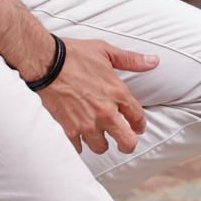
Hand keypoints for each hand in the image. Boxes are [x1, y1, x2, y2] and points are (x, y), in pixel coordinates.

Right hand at [36, 38, 158, 154]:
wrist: (46, 63)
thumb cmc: (75, 55)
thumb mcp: (106, 52)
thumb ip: (132, 60)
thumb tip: (153, 61)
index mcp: (117, 93)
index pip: (137, 118)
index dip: (140, 125)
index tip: (138, 127)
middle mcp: (105, 112)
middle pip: (126, 142)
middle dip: (128, 144)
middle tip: (125, 143)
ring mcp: (86, 123)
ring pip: (101, 148)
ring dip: (101, 143)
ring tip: (99, 136)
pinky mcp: (68, 129)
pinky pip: (79, 148)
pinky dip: (80, 144)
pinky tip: (80, 136)